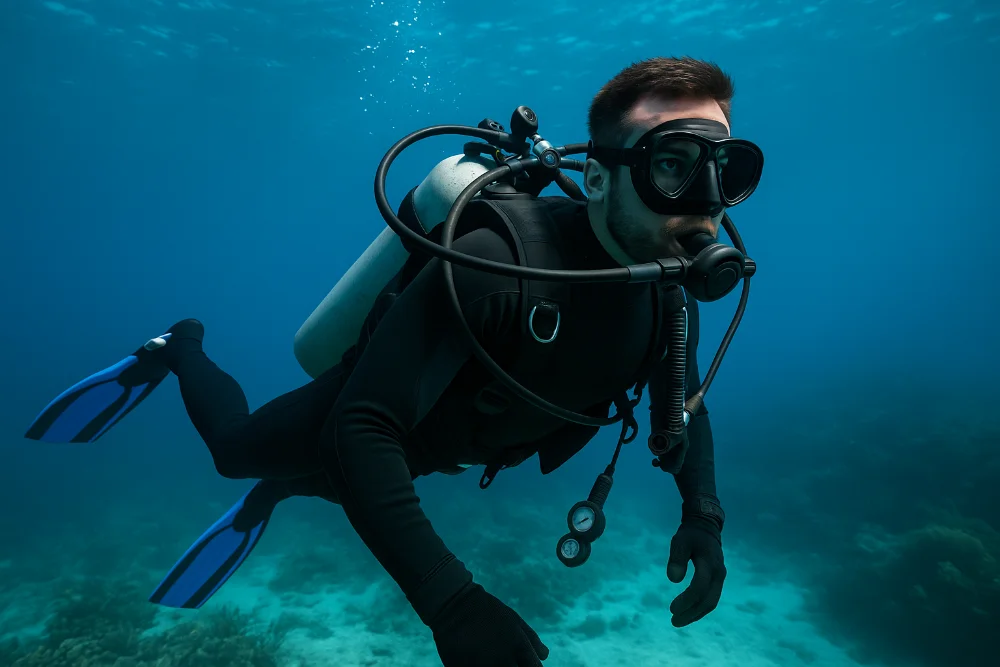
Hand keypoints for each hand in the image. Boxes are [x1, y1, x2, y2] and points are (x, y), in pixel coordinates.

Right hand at [430, 583, 548, 665]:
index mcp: (519, 647)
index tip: (523, 664)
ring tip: (491, 661)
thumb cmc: (487, 610)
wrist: (454, 605)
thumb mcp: (513, 620)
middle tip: (507, 662)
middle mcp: (504, 660)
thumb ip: (531, 639)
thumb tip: (544, 656)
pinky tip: (478, 662)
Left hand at [666, 518, 726, 626]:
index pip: (699, 587)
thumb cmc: (690, 535)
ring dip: (696, 614)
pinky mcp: (718, 581)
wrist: (706, 528)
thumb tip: (673, 579)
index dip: (686, 600)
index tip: (671, 608)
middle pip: (708, 601)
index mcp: (709, 563)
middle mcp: (719, 574)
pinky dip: (700, 609)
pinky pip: (711, 599)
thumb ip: (676, 558)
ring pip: (711, 602)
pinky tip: (688, 613)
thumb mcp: (680, 541)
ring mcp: (720, 578)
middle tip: (674, 621)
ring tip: (678, 621)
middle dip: (691, 613)